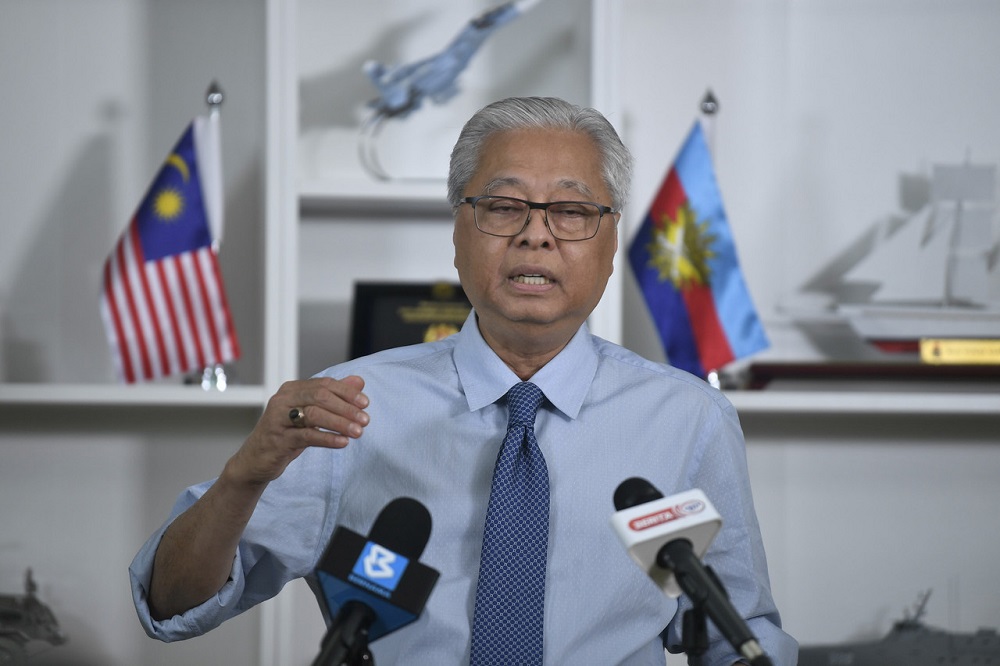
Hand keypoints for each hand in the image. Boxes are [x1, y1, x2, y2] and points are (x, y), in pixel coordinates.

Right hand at [226, 375, 369, 485]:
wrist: (255, 460)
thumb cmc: (286, 434)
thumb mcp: (310, 414)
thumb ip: (333, 396)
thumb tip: (359, 381)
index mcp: (292, 390)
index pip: (324, 384)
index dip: (347, 392)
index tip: (365, 403)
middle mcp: (283, 400)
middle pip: (320, 397)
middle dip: (346, 408)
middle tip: (365, 419)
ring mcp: (279, 419)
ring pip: (314, 415)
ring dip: (340, 423)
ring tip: (358, 432)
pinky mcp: (278, 439)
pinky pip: (307, 436)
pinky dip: (327, 439)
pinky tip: (343, 443)